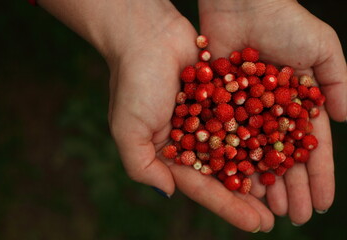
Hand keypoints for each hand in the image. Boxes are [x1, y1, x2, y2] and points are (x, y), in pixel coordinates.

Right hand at [107, 2, 272, 232]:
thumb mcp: (127, 130)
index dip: (227, 206)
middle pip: (223, 173)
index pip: (200, 186)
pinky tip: (282, 148)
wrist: (147, 35)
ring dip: (258, 170)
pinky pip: (244, 118)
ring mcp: (207, 117)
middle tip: (272, 220)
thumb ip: (142, 166)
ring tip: (282, 192)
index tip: (255, 225)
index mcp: (169, 152)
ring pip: (238, 149)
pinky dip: (261, 133)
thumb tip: (168, 193)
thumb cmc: (133, 82)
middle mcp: (190, 138)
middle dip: (246, 197)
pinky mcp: (221, 96)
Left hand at [199, 0, 346, 226]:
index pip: (312, 147)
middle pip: (283, 157)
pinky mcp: (221, 105)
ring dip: (264, 183)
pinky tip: (239, 185)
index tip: (322, 204)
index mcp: (298, 102)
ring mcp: (246, 111)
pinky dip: (234, 162)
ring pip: (255, 155)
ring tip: (269, 210)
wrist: (241, 3)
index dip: (318, 176)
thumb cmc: (284, 20)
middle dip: (291, 187)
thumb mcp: (322, 47)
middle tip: (295, 217)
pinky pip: (228, 139)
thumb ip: (339, 80)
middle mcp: (272, 112)